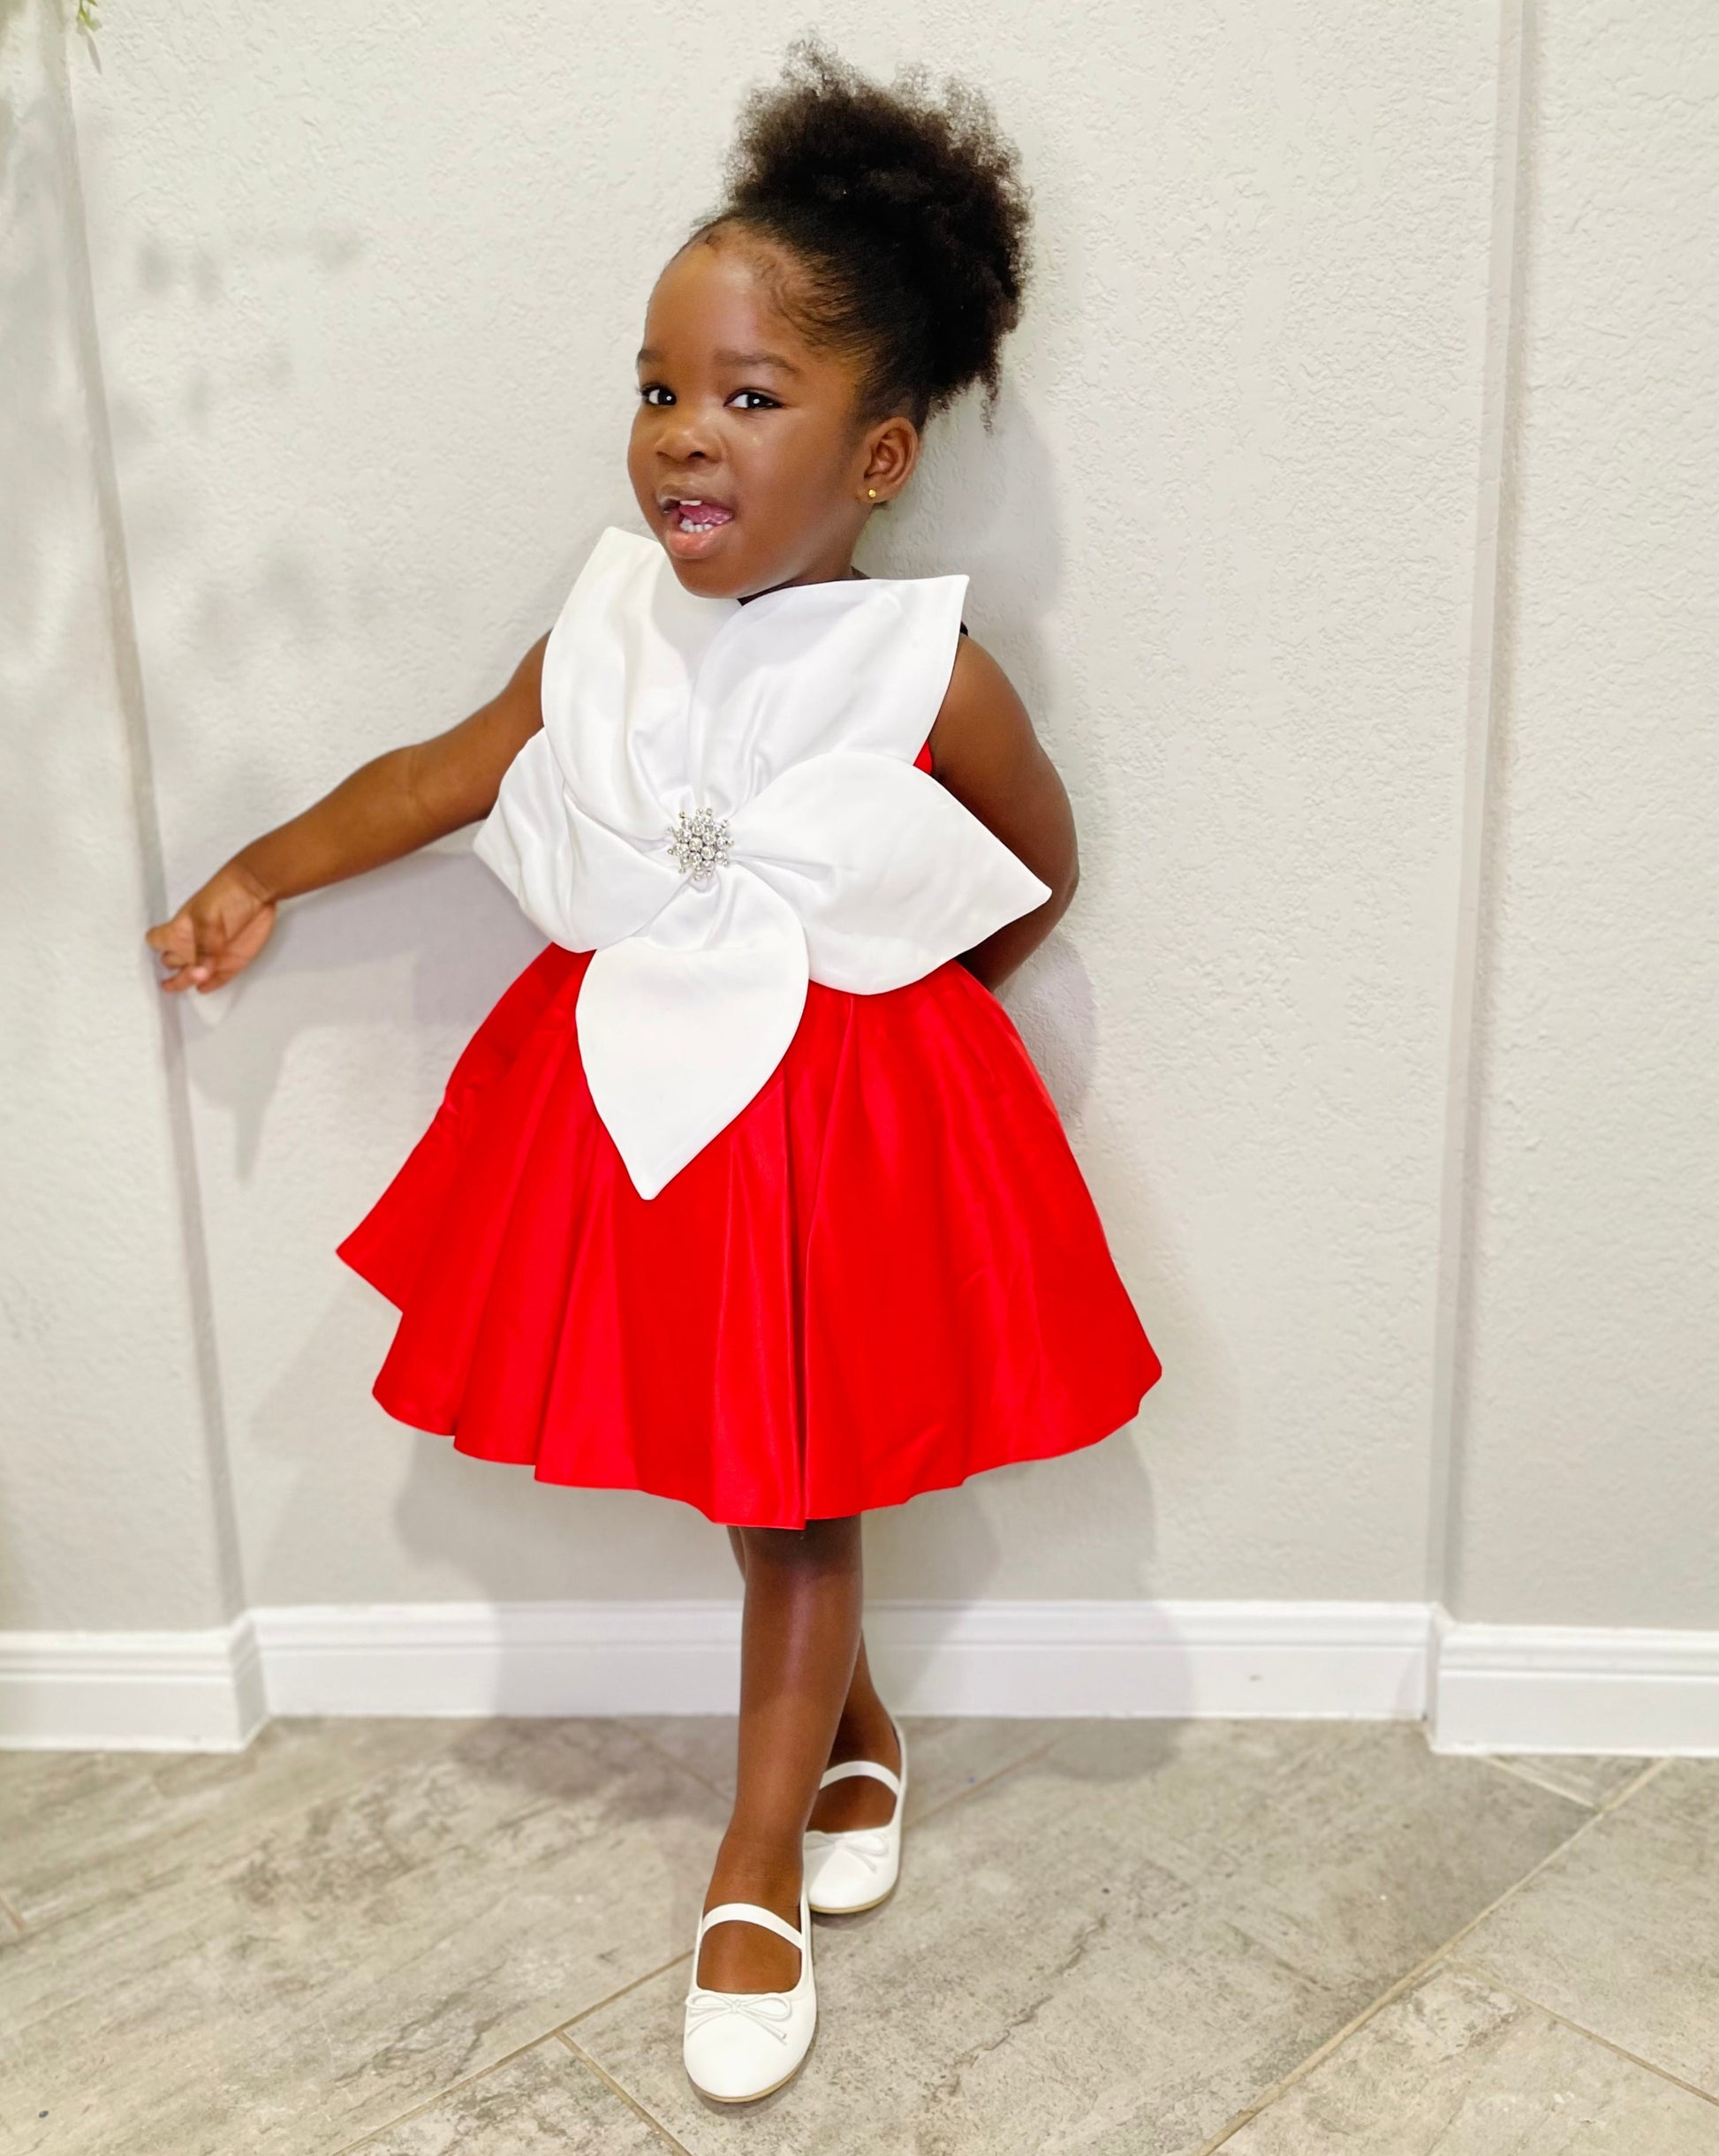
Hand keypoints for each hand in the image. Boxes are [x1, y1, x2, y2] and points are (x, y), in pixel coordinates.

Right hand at [146, 861, 278, 992]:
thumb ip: (202, 949)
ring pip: (192, 974)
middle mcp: (192, 943)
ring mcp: (211, 954)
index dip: (154, 949)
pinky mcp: (232, 961)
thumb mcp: (206, 918)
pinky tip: (203, 988)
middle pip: (171, 963)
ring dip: (187, 981)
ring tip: (182, 986)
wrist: (256, 890)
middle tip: (170, 984)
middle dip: (171, 973)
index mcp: (178, 930)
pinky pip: (217, 979)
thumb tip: (198, 974)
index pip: (156, 941)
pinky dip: (210, 985)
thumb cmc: (226, 894)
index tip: (151, 961)